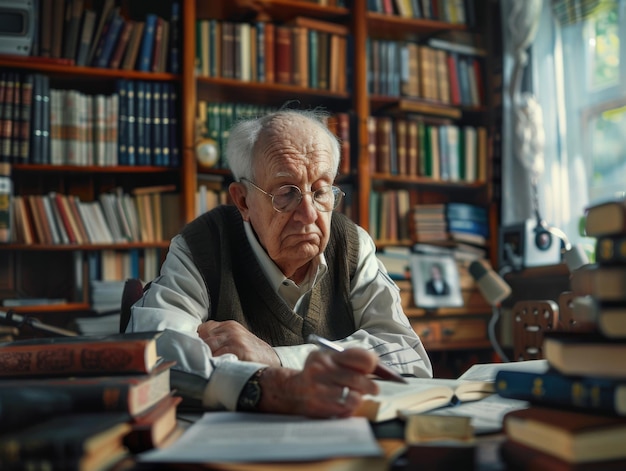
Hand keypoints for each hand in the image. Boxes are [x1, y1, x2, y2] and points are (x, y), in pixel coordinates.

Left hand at [197, 319, 280, 365]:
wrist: (273, 361)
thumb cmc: (252, 354)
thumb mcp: (236, 340)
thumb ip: (219, 339)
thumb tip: (196, 348)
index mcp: (229, 325)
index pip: (202, 329)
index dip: (194, 341)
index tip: (189, 352)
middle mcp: (231, 330)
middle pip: (202, 338)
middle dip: (195, 351)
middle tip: (190, 363)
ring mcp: (235, 339)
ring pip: (207, 347)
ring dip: (201, 358)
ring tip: (198, 369)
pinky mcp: (240, 351)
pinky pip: (218, 357)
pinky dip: (212, 365)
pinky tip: (210, 371)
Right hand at [258, 348, 379, 417]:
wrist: (290, 390)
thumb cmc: (318, 375)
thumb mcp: (329, 359)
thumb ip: (351, 360)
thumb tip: (380, 368)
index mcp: (327, 356)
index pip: (362, 358)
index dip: (373, 364)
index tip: (374, 369)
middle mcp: (321, 370)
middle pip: (359, 379)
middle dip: (371, 386)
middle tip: (374, 389)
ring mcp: (319, 390)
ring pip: (354, 397)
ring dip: (359, 398)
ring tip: (357, 396)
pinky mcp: (319, 407)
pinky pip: (345, 410)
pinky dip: (350, 409)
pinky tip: (346, 405)